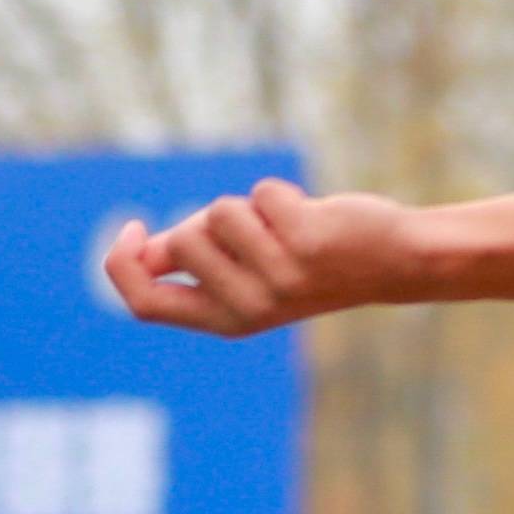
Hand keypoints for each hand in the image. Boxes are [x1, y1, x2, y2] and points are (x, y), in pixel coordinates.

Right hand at [107, 182, 411, 337]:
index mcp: (224, 321)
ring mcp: (277, 281)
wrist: (390, 263)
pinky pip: (261, 193)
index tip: (136, 228)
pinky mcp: (304, 247)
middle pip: (182, 241)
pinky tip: (313, 219)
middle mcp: (247, 310)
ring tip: (287, 229)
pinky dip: (282, 193)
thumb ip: (195, 263)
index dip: (123, 262)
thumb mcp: (245, 270)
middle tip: (259, 234)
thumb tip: (143, 250)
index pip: (143, 303)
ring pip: (219, 212)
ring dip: (249, 207)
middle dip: (210, 220)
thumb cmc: (310, 260)